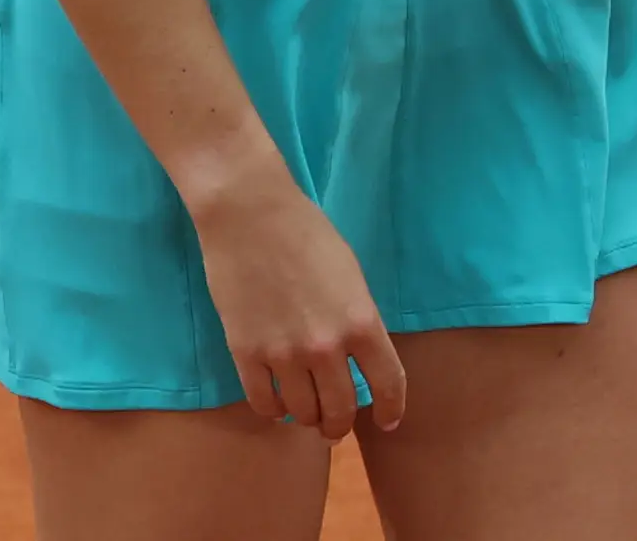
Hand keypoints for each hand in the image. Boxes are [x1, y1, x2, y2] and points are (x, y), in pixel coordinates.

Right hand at [185, 164, 406, 438]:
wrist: (247, 211)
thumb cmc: (304, 232)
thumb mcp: (351, 276)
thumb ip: (358, 321)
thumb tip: (357, 357)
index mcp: (361, 323)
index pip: (389, 386)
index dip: (391, 411)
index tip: (386, 422)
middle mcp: (326, 347)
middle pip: (341, 409)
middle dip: (340, 424)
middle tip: (334, 424)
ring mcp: (284, 352)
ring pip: (303, 412)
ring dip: (307, 419)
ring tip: (303, 412)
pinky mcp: (245, 351)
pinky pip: (263, 401)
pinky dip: (273, 410)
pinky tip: (275, 403)